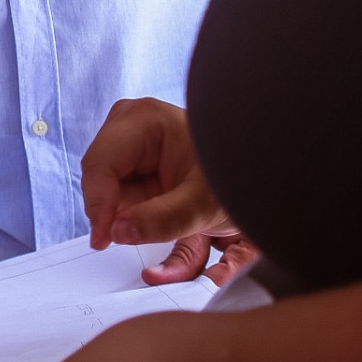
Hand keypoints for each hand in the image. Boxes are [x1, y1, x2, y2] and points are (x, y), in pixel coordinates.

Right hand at [82, 97, 258, 285]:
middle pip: (103, 179)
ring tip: (164, 233)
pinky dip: (140, 218)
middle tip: (135, 240)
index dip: (98, 206)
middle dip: (118, 213)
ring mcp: (133, 144)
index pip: (100, 165)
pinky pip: (126, 196)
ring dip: (133, 219)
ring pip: (113, 191)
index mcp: (143, 120)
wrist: (262, 169)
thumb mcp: (202, 204)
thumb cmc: (237, 173)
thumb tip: (117, 232)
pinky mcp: (139, 164)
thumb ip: (160, 220)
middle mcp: (132, 126)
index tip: (103, 240)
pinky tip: (161, 229)